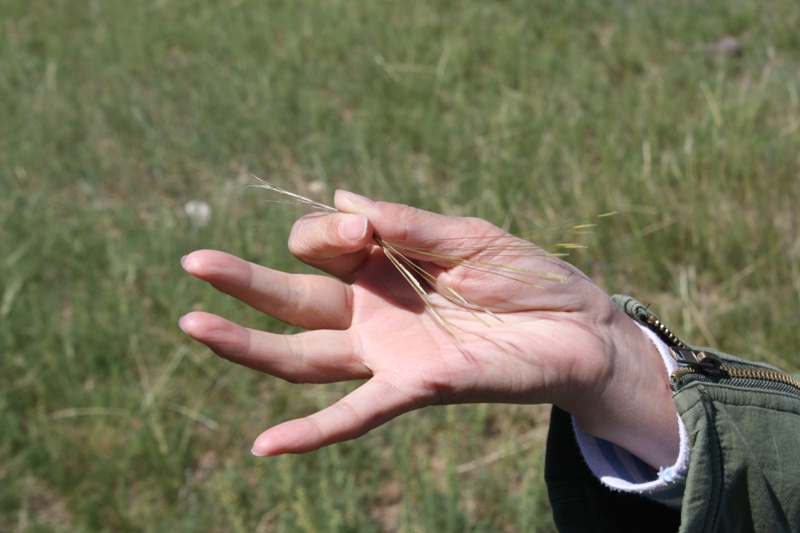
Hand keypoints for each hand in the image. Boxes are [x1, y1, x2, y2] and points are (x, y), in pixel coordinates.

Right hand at [179, 191, 678, 467]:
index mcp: (382, 265)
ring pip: (303, 356)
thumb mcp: (466, 236)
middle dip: (243, 281)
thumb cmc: (527, 278)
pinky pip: (356, 414)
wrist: (581, 328)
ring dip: (247, 346)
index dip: (324, 231)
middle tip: (193, 262)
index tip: (363, 227)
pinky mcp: (416, 386)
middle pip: (292, 300)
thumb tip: (339, 197)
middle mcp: (374, 311)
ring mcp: (388, 352)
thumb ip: (405, 221)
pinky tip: (264, 447)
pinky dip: (312, 432)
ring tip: (192, 325)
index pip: (321, 244)